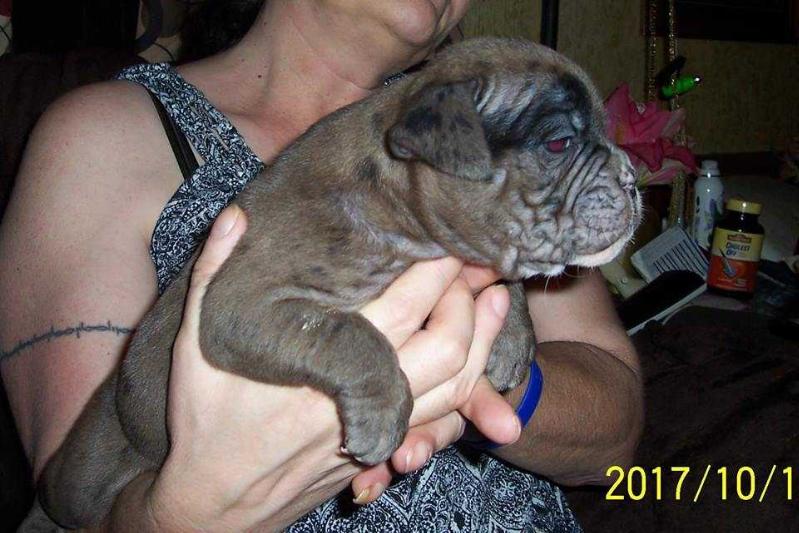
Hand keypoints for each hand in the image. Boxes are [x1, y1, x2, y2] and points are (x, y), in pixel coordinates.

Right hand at [137, 206, 518, 531]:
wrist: (214, 507)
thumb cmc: (203, 425)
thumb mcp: (193, 349)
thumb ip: (212, 279)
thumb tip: (235, 218)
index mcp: (320, 367)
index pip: (399, 309)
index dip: (433, 271)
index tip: (446, 237)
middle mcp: (360, 400)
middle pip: (443, 346)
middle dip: (466, 297)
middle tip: (473, 260)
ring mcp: (377, 431)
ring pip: (456, 387)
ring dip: (481, 339)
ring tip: (495, 298)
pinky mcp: (382, 449)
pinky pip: (443, 418)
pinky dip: (469, 384)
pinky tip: (475, 356)